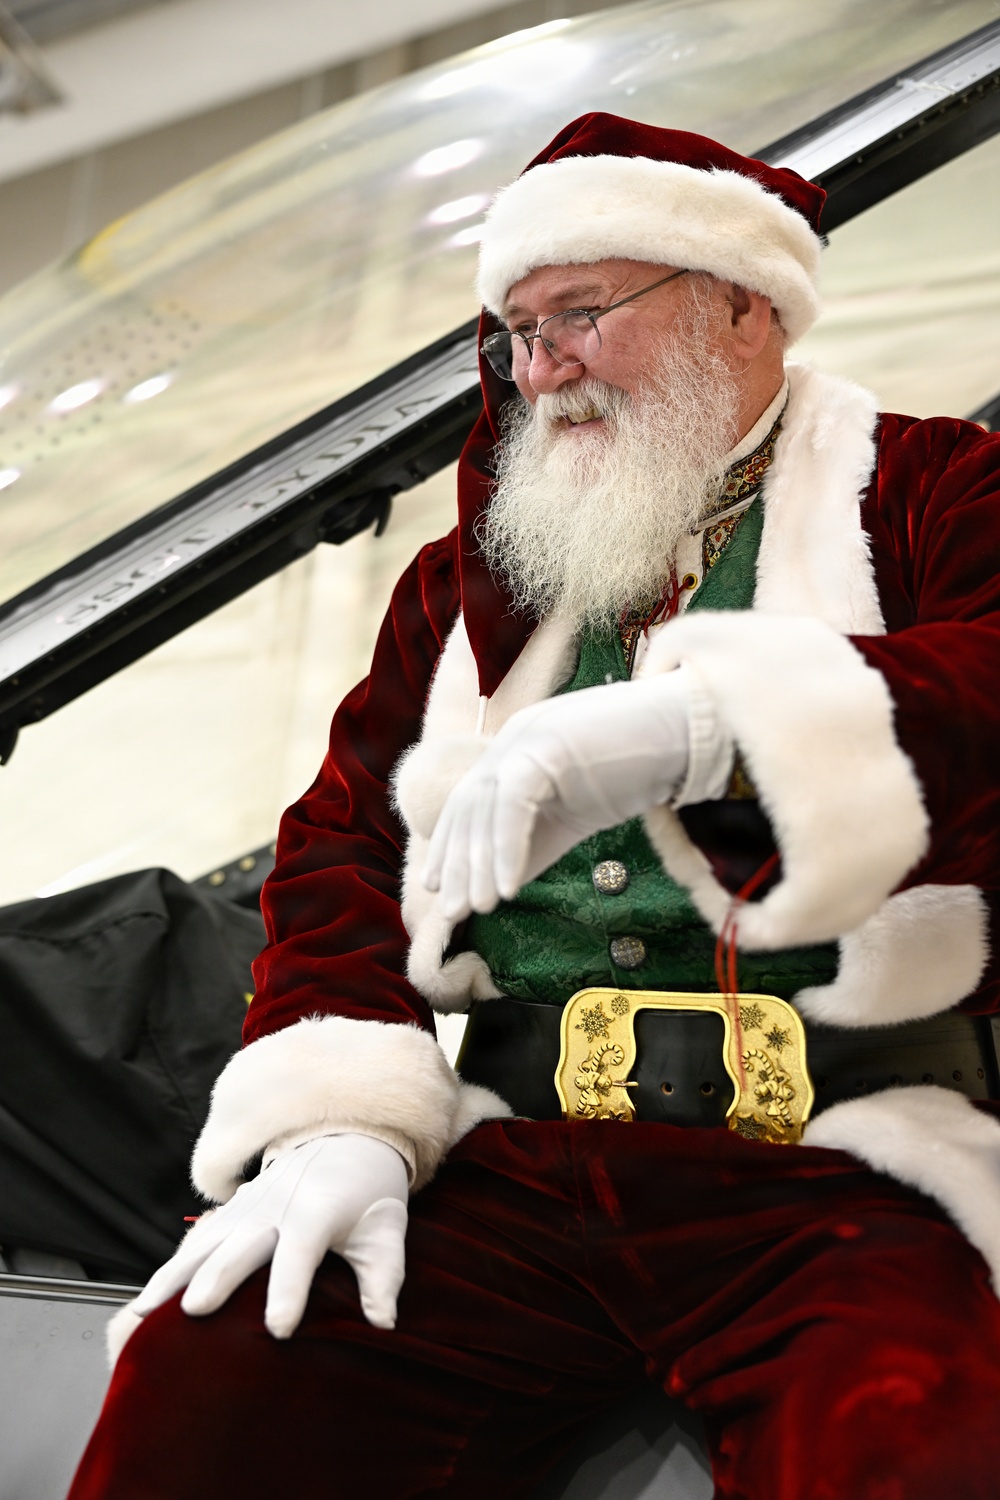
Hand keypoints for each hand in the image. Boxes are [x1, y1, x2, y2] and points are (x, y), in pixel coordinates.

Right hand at [132, 1134, 407, 1338]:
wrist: (346, 1138)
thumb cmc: (369, 1194)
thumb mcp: (387, 1232)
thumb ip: (385, 1277)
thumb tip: (384, 1323)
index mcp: (317, 1214)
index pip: (301, 1255)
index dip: (290, 1290)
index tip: (279, 1328)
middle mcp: (276, 1207)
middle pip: (241, 1246)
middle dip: (218, 1277)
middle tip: (194, 1311)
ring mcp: (248, 1206)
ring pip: (204, 1243)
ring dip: (175, 1275)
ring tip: (144, 1312)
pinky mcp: (232, 1210)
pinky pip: (196, 1241)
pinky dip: (170, 1269)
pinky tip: (145, 1302)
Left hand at [423, 673, 689, 920]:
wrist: (688, 732)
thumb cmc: (639, 770)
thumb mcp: (575, 814)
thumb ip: (536, 841)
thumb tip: (499, 886)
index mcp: (518, 749)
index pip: (470, 800)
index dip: (451, 844)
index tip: (438, 886)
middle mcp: (515, 738)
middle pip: (469, 806)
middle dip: (458, 862)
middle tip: (452, 911)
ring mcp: (529, 737)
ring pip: (485, 807)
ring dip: (479, 864)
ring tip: (477, 909)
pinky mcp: (549, 746)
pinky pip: (513, 804)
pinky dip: (506, 849)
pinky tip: (508, 889)